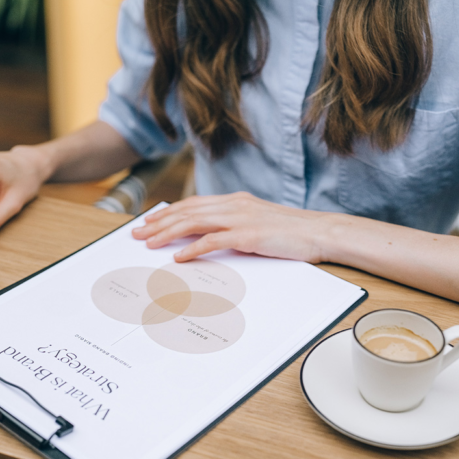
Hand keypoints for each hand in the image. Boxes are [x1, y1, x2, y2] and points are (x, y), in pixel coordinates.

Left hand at [131, 192, 335, 262]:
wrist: (320, 232)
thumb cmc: (291, 232)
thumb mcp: (257, 223)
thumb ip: (234, 225)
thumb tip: (209, 237)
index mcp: (235, 201)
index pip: (193, 204)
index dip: (168, 212)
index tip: (149, 221)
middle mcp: (234, 205)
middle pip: (187, 211)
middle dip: (159, 222)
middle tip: (137, 233)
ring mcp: (240, 219)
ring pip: (193, 223)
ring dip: (167, 233)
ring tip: (149, 243)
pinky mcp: (247, 236)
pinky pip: (211, 241)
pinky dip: (192, 249)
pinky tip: (177, 257)